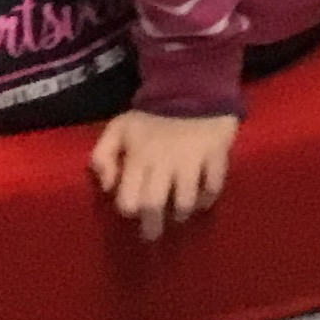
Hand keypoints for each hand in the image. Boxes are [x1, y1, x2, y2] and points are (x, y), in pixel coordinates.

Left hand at [89, 109, 238, 238]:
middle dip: (152, 227)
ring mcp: (192, 159)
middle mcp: (164, 163)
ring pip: (185, 200)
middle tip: (153, 235)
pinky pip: (215, 184)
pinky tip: (204, 200)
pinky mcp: (217, 153)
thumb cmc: (151, 114)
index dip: (130, 210)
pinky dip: (209, 197)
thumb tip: (107, 186)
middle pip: (155, 206)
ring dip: (181, 213)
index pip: (129, 200)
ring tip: (179, 216)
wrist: (193, 84)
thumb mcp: (118, 128)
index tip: (134, 212)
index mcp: (138, 158)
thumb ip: (102, 156)